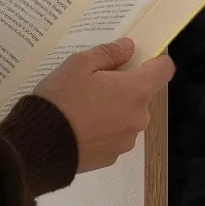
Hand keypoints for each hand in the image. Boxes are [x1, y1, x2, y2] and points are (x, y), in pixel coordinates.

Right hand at [36, 38, 174, 172]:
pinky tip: (79, 128)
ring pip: (127, 117)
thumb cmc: (62, 98)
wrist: (40, 145)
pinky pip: (113, 137)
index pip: (164, 70)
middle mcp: (139, 117)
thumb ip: (109, 53)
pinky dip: (102, 131)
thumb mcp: (78, 64)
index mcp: (136, 90)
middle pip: (141, 95)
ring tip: (82, 109)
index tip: (137, 59)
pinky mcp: (112, 158)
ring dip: (113, 111)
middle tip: (94, 84)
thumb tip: (128, 48)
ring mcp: (126, 141)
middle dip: (124, 88)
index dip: (155, 61)